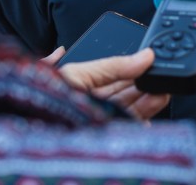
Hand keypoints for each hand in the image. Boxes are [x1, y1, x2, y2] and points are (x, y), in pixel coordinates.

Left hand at [43, 46, 170, 120]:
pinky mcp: (100, 138)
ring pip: (128, 110)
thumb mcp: (80, 72)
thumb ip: (112, 65)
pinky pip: (124, 131)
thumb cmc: (44, 97)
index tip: (151, 62)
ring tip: (161, 92)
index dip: (134, 69)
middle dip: (144, 86)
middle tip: (162, 78)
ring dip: (147, 102)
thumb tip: (142, 55)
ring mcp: (95, 120)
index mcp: (81, 83)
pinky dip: (138, 126)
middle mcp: (89, 102)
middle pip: (124, 93)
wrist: (33, 124)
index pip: (114, 74)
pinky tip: (148, 121)